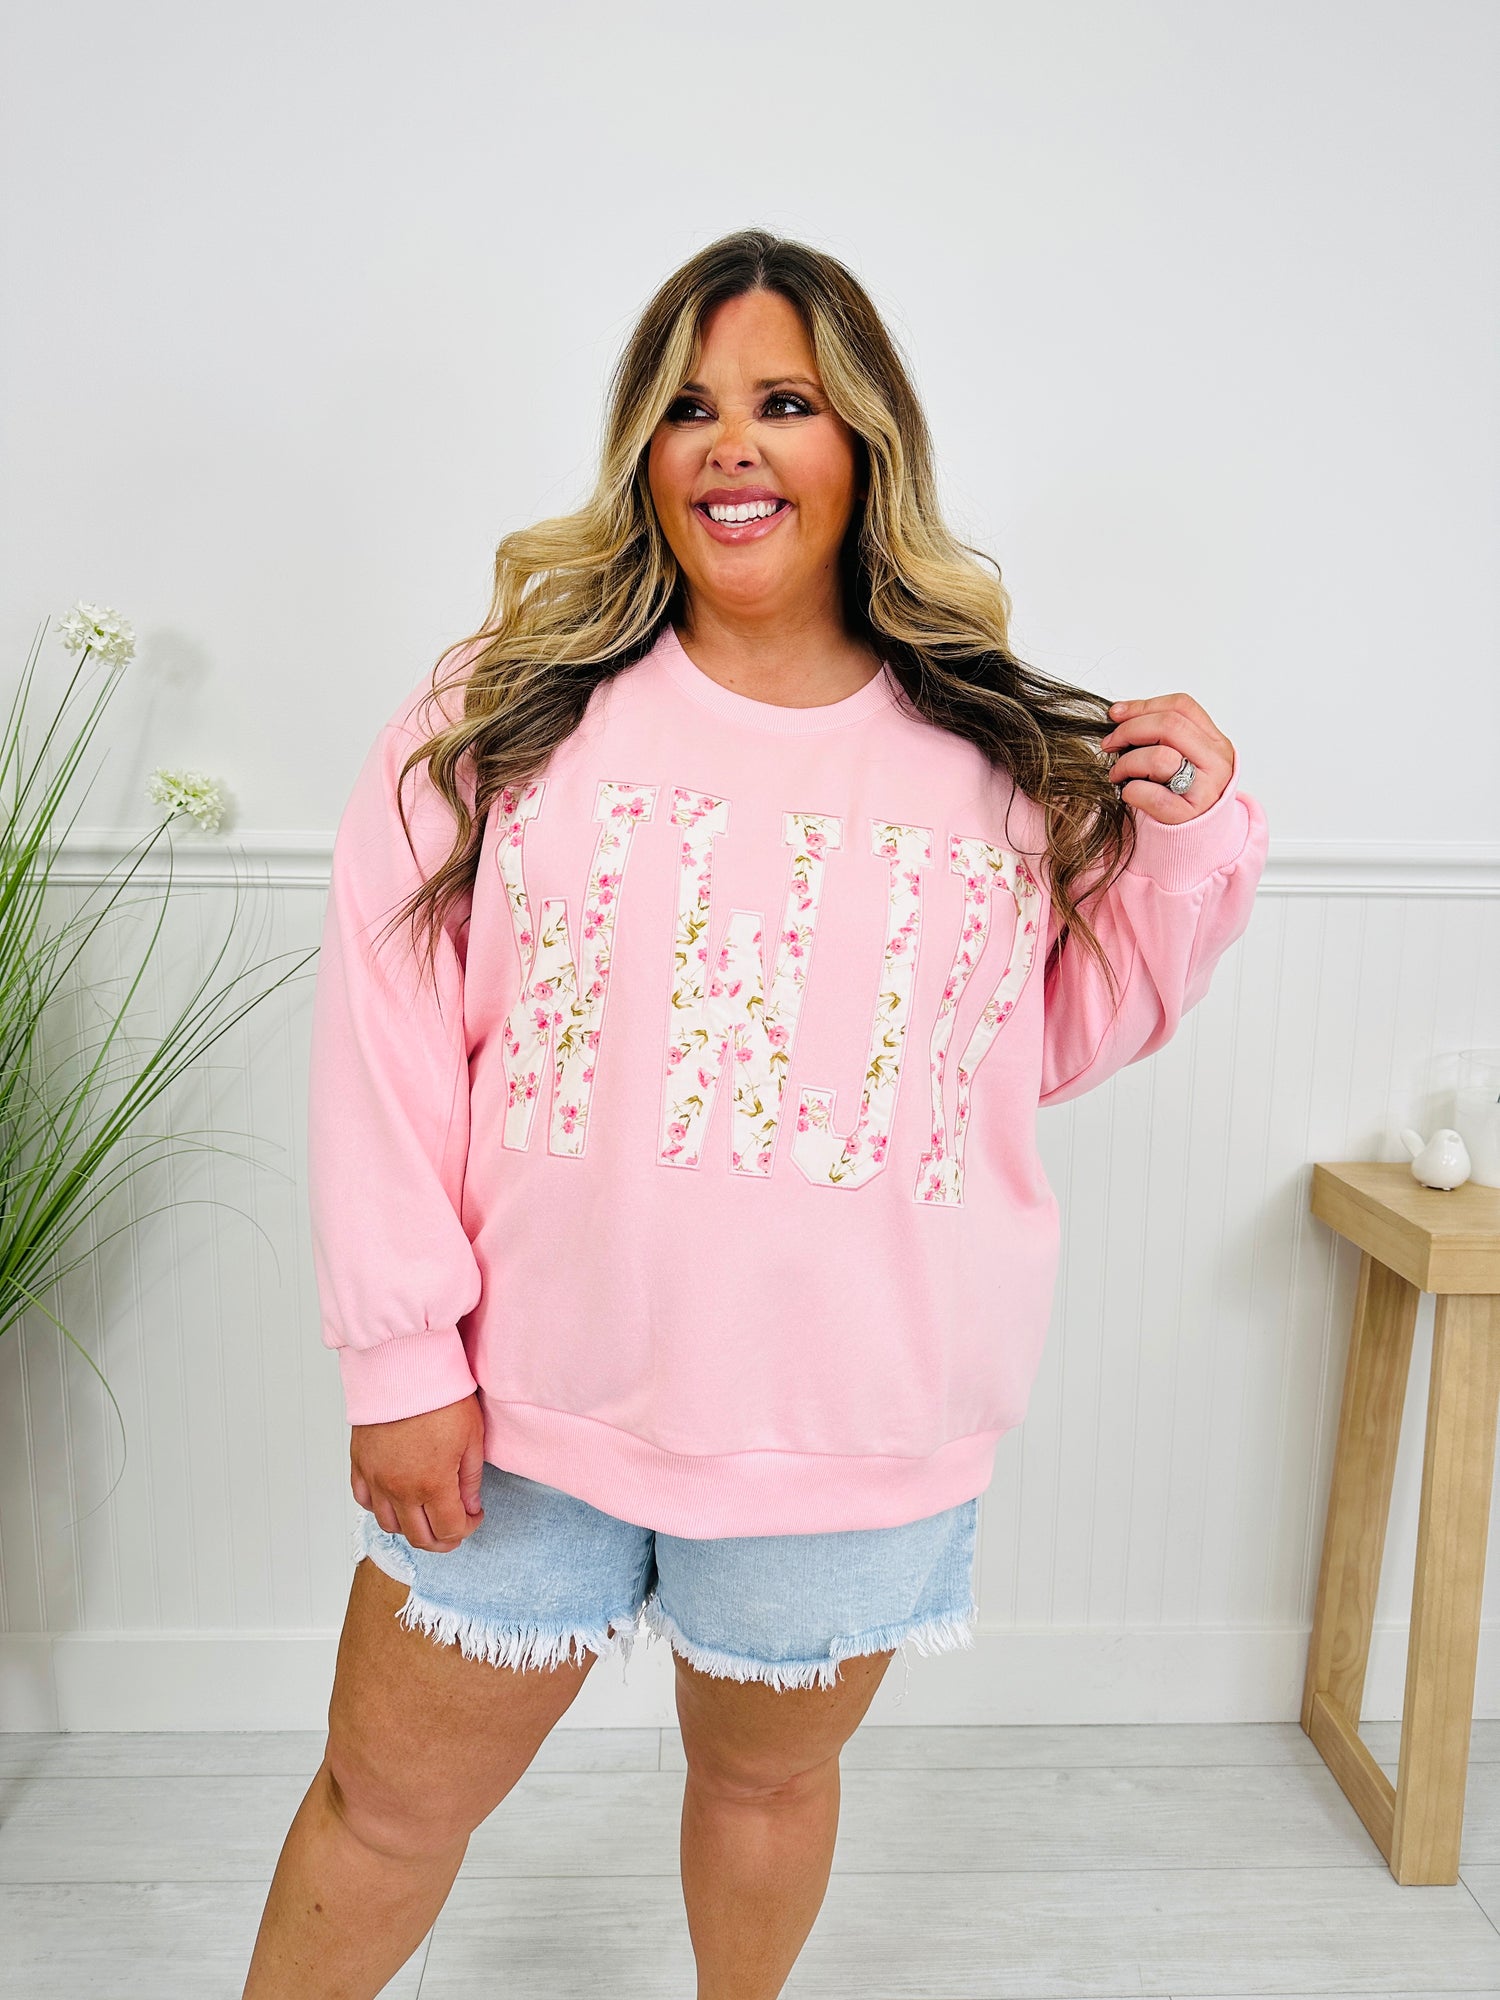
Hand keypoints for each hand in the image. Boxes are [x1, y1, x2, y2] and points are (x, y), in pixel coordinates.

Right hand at [350, 1393, 486, 1552]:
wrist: (403, 1365)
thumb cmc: (439, 1394)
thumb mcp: (471, 1437)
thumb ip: (470, 1479)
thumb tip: (470, 1507)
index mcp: (432, 1484)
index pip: (449, 1530)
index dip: (467, 1529)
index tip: (475, 1516)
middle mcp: (400, 1489)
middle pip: (419, 1538)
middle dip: (442, 1539)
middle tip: (454, 1526)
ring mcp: (376, 1478)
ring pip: (389, 1525)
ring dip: (411, 1527)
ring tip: (426, 1514)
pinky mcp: (360, 1463)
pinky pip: (364, 1500)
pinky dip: (380, 1508)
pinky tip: (395, 1499)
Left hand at [1100, 691, 1234, 825]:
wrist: (1199, 840)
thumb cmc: (1184, 795)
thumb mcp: (1185, 758)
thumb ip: (1164, 735)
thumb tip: (1119, 714)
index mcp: (1216, 743)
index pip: (1182, 707)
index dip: (1144, 706)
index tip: (1116, 714)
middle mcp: (1217, 763)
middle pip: (1169, 726)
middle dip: (1129, 730)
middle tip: (1109, 744)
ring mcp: (1206, 790)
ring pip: (1160, 757)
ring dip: (1127, 763)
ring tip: (1118, 774)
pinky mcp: (1187, 816)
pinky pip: (1151, 795)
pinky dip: (1131, 791)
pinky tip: (1128, 793)